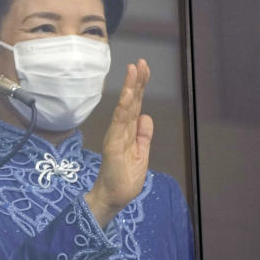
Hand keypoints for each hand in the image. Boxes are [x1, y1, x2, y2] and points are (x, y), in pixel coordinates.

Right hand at [84, 59, 151, 225]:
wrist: (112, 198)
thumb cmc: (124, 179)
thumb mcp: (141, 154)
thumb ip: (144, 135)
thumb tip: (147, 116)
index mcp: (128, 132)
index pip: (135, 105)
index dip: (140, 86)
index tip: (143, 68)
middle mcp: (121, 130)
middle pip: (131, 102)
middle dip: (136, 81)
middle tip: (140, 62)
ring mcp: (116, 136)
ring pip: (125, 107)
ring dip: (130, 88)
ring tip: (133, 70)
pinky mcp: (114, 145)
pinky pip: (120, 123)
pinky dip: (123, 107)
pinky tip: (127, 94)